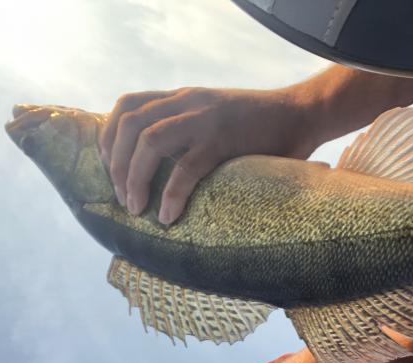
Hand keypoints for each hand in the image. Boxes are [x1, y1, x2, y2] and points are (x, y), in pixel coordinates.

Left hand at [97, 86, 316, 224]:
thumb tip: (163, 164)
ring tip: (136, 208)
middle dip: (116, 164)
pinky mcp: (224, 142)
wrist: (303, 114)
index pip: (128, 105)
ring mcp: (206, 120)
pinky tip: (167, 216)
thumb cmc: (261, 125)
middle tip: (122, 196)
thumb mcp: (216, 117)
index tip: (112, 169)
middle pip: (129, 124)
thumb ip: (190, 129)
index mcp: (183, 97)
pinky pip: (186, 168)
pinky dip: (171, 195)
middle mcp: (188, 102)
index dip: (110, 137)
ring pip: (149, 142)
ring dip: (135, 178)